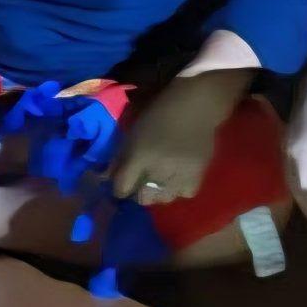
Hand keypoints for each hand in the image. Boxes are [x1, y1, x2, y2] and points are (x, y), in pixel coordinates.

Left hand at [111, 74, 237, 205]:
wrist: (193, 107)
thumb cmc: (157, 115)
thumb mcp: (131, 133)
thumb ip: (119, 158)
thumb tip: (108, 178)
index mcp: (139, 156)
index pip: (122, 188)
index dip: (119, 189)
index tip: (122, 183)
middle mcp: (158, 170)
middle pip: (143, 199)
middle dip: (139, 192)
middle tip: (142, 181)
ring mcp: (180, 175)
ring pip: (164, 199)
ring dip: (159, 192)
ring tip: (161, 179)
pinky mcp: (198, 175)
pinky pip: (185, 193)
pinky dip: (179, 189)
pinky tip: (178, 177)